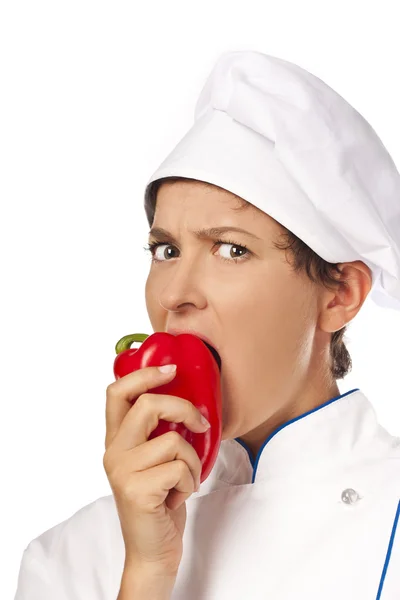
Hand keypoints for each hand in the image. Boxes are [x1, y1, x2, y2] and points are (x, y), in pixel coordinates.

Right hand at [103, 365, 209, 574]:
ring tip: (185, 480)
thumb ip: (159, 433)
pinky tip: (178, 497)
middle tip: (201, 425)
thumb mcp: (155, 461)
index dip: (144, 374)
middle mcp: (113, 452)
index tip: (171, 368)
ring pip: (173, 441)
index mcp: (117, 440)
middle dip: (184, 409)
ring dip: (193, 462)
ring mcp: (122, 471)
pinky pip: (180, 468)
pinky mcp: (136, 490)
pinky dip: (190, 482)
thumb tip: (190, 404)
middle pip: (148, 404)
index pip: (117, 392)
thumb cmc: (161, 501)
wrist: (153, 550)